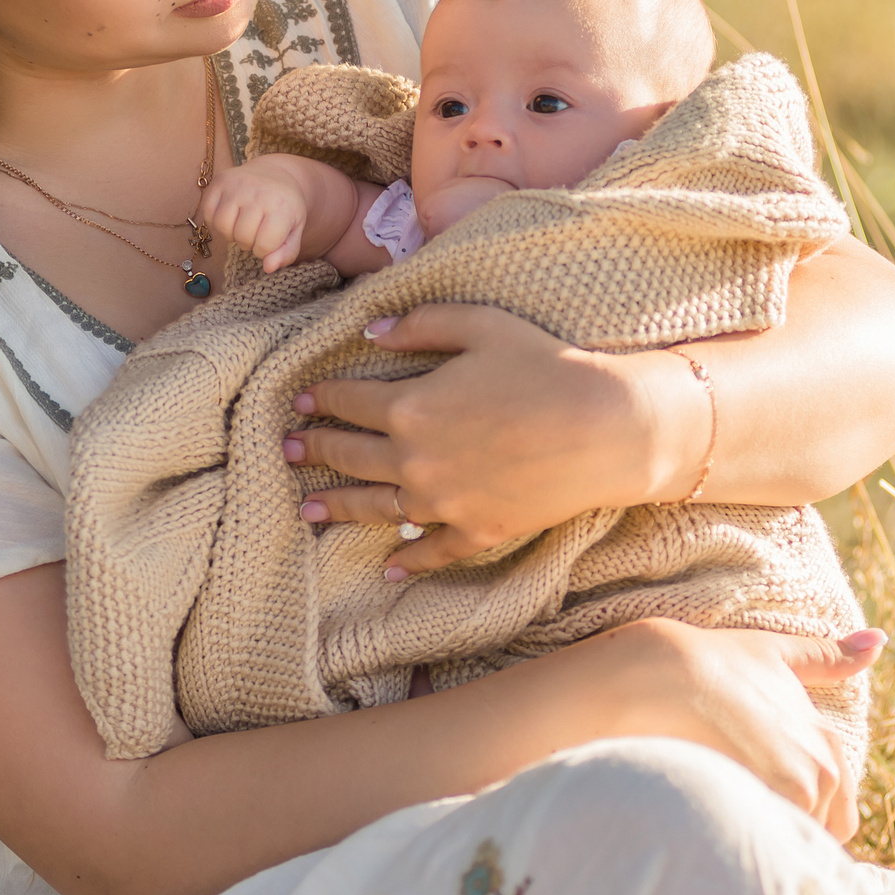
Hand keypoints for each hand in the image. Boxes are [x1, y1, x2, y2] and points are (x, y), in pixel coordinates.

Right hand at [198, 161, 313, 271]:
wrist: (276, 173)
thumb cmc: (285, 208)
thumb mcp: (294, 231)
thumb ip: (286, 253)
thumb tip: (268, 268)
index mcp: (281, 206)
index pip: (264, 245)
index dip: (264, 250)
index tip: (268, 241)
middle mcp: (258, 193)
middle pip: (242, 236)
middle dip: (248, 242)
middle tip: (254, 233)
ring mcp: (237, 185)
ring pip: (222, 226)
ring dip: (230, 234)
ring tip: (240, 226)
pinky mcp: (220, 181)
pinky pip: (208, 213)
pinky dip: (216, 222)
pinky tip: (229, 217)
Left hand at [283, 303, 708, 577]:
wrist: (608, 428)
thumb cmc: (548, 366)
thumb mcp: (481, 325)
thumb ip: (420, 325)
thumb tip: (370, 331)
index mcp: (411, 405)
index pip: (348, 401)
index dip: (321, 399)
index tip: (301, 401)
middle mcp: (416, 459)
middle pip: (352, 456)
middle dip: (315, 451)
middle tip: (286, 452)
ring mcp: (445, 502)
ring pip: (377, 508)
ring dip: (338, 509)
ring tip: (308, 511)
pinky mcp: (477, 531)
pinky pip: (432, 551)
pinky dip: (407, 562)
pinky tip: (387, 569)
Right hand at [592, 618, 883, 838]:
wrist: (669, 672)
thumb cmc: (715, 660)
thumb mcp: (777, 652)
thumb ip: (828, 657)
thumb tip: (880, 639)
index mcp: (828, 742)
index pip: (838, 812)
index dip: (802, 818)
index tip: (765, 811)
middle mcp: (826, 768)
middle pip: (820, 832)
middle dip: (789, 831)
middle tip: (745, 818)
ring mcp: (803, 787)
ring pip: (794, 840)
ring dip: (769, 839)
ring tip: (729, 818)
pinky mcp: (776, 800)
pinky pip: (774, 844)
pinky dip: (754, 843)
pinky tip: (723, 827)